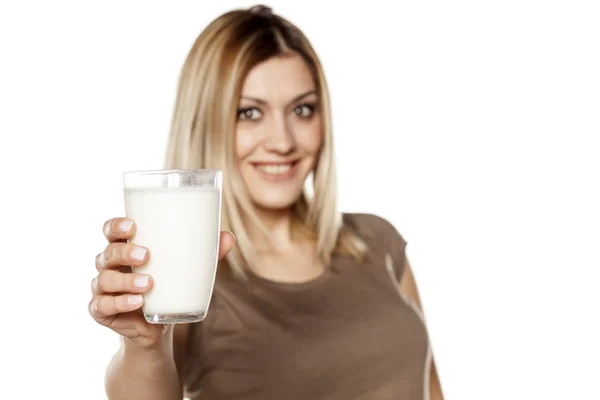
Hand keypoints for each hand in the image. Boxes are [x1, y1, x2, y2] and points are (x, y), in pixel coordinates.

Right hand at [88, 217, 234, 347]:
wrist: (156, 327)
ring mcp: (103, 288)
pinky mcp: (101, 311)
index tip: (132, 226)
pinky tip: (137, 302)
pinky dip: (119, 303)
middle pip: (108, 252)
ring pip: (105, 279)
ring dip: (126, 280)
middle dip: (124, 252)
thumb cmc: (168, 286)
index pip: (111, 230)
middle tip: (146, 255)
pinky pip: (102, 305)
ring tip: (149, 283)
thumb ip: (205, 254)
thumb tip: (229, 238)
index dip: (116, 226)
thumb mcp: (185, 269)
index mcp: (125, 247)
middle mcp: (109, 265)